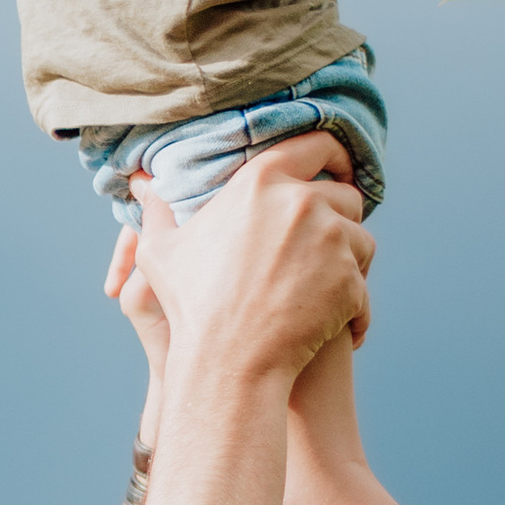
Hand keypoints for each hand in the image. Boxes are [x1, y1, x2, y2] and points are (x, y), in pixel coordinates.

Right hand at [108, 132, 363, 342]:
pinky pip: (364, 288)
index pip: (316, 144)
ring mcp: (332, 241)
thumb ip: (157, 211)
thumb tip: (140, 181)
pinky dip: (353, 308)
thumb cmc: (190, 305)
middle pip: (346, 196)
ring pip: (361, 240)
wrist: (227, 360)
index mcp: (260, 182)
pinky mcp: (351, 280)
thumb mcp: (161, 252)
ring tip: (325, 290)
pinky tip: (335, 325)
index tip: (339, 167)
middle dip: (340, 219)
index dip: (335, 154)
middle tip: (324, 246)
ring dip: (349, 263)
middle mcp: (302, 202)